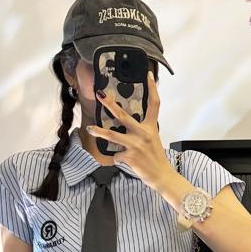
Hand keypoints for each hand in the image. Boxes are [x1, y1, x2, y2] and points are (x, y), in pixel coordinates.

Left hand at [86, 70, 174, 190]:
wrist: (161, 175)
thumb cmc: (155, 157)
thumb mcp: (153, 139)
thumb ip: (142, 130)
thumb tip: (126, 123)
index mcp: (151, 127)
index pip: (154, 104)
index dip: (153, 89)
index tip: (149, 75)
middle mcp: (144, 133)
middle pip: (124, 115)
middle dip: (110, 104)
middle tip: (101, 95)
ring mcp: (136, 145)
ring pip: (113, 135)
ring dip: (99, 132)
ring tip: (89, 128)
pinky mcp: (130, 157)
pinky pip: (116, 155)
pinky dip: (117, 158)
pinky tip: (124, 160)